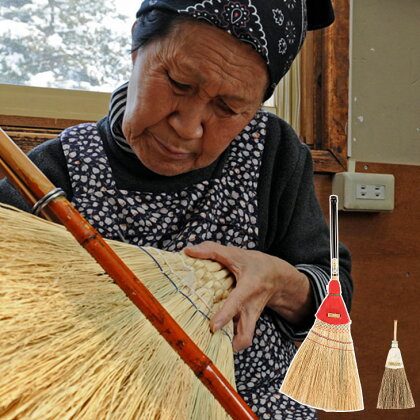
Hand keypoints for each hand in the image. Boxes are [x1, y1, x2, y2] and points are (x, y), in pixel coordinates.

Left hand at [184, 241, 313, 351]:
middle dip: (230, 344)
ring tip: (208, 346)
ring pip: (244, 340)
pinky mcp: (247, 322)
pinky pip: (240, 337)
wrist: (277, 277)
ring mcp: (250, 318)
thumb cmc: (255, 264)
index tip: (213, 326)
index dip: (226, 315)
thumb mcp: (236, 253)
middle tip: (209, 344)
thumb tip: (188, 251)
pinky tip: (213, 339)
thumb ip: (212, 250)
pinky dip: (229, 341)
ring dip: (229, 346)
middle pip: (246, 335)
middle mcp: (250, 308)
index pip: (237, 303)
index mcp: (248, 288)